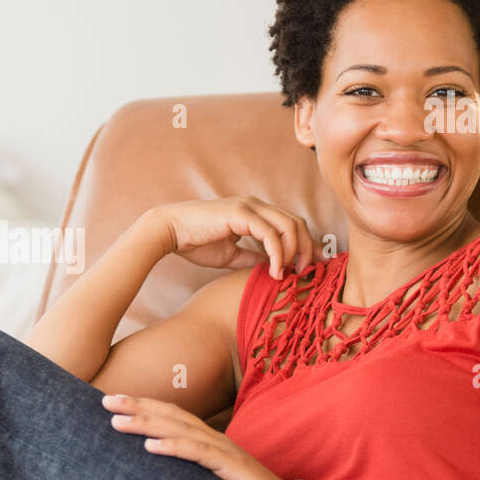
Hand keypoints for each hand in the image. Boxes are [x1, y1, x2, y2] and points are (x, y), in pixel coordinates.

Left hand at [101, 393, 281, 479]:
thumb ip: (195, 478)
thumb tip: (164, 479)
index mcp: (212, 442)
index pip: (173, 418)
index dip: (145, 407)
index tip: (115, 403)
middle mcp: (217, 440)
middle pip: (171, 416)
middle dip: (138, 406)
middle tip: (105, 400)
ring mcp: (226, 452)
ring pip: (180, 431)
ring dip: (146, 423)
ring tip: (117, 421)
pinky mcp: (233, 469)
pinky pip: (199, 454)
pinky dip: (173, 447)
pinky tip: (149, 446)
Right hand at [147, 197, 320, 278]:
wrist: (170, 232)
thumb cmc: (195, 243)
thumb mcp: (231, 254)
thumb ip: (253, 257)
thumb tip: (273, 267)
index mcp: (255, 212)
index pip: (291, 224)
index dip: (304, 246)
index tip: (308, 268)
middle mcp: (256, 205)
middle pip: (297, 223)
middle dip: (306, 249)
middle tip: (304, 273)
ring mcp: (250, 206)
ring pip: (290, 226)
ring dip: (294, 252)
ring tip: (287, 274)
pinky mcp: (241, 213)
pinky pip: (271, 234)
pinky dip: (277, 254)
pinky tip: (274, 272)